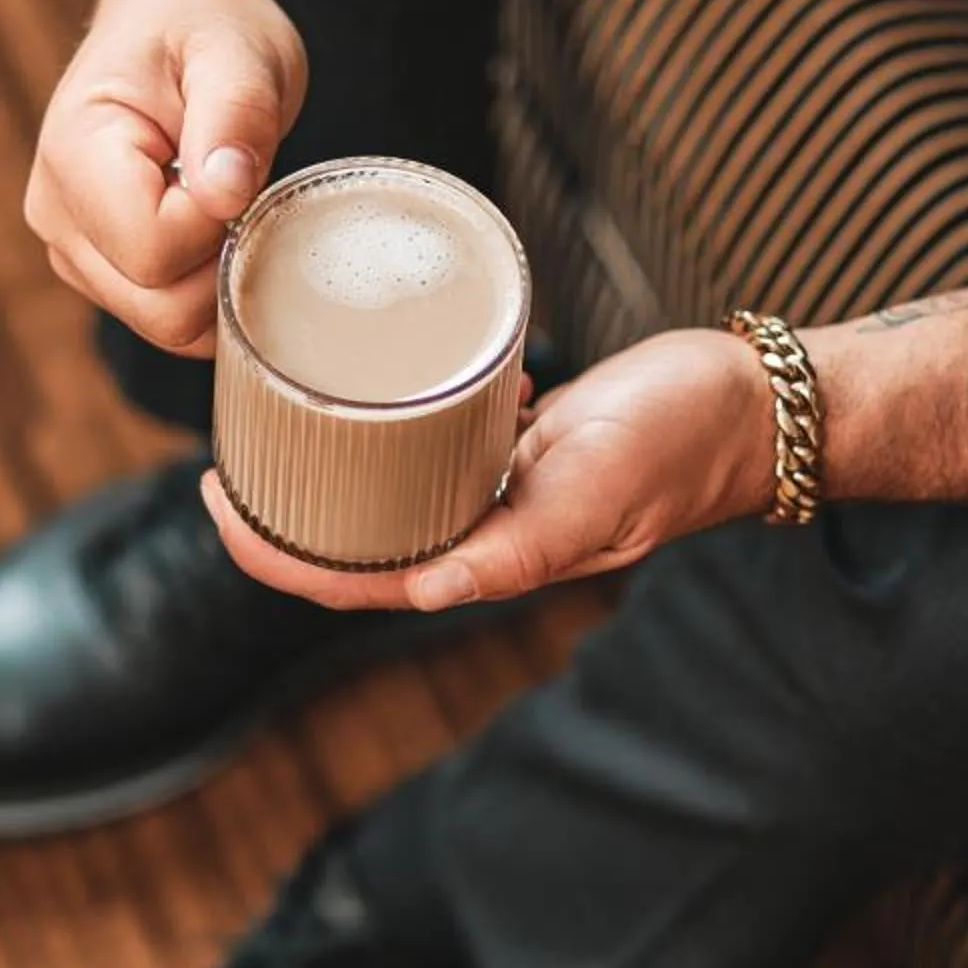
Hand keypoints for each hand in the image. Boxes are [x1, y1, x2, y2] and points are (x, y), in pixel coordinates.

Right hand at [25, 0, 305, 354]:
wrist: (171, 9)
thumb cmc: (204, 23)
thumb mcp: (239, 51)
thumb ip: (234, 115)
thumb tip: (224, 196)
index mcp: (73, 156)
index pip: (154, 251)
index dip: (218, 224)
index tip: (237, 165)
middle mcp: (55, 215)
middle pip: (157, 307)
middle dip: (223, 262)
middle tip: (243, 185)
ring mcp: (73, 250)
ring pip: (165, 323)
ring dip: (219, 276)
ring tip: (227, 197)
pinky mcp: (100, 269)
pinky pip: (168, 317)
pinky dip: (209, 288)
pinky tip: (218, 226)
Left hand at [200, 328, 777, 610]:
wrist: (751, 407)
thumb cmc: (681, 449)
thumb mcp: (595, 492)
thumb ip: (519, 547)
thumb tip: (423, 594)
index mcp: (486, 561)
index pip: (348, 579)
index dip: (270, 550)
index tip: (215, 492)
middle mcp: (482, 533)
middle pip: (352, 538)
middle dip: (279, 503)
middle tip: (225, 441)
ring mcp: (497, 490)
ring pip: (386, 491)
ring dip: (328, 462)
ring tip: (275, 407)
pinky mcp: (518, 444)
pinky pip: (431, 442)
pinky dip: (392, 416)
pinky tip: (379, 372)